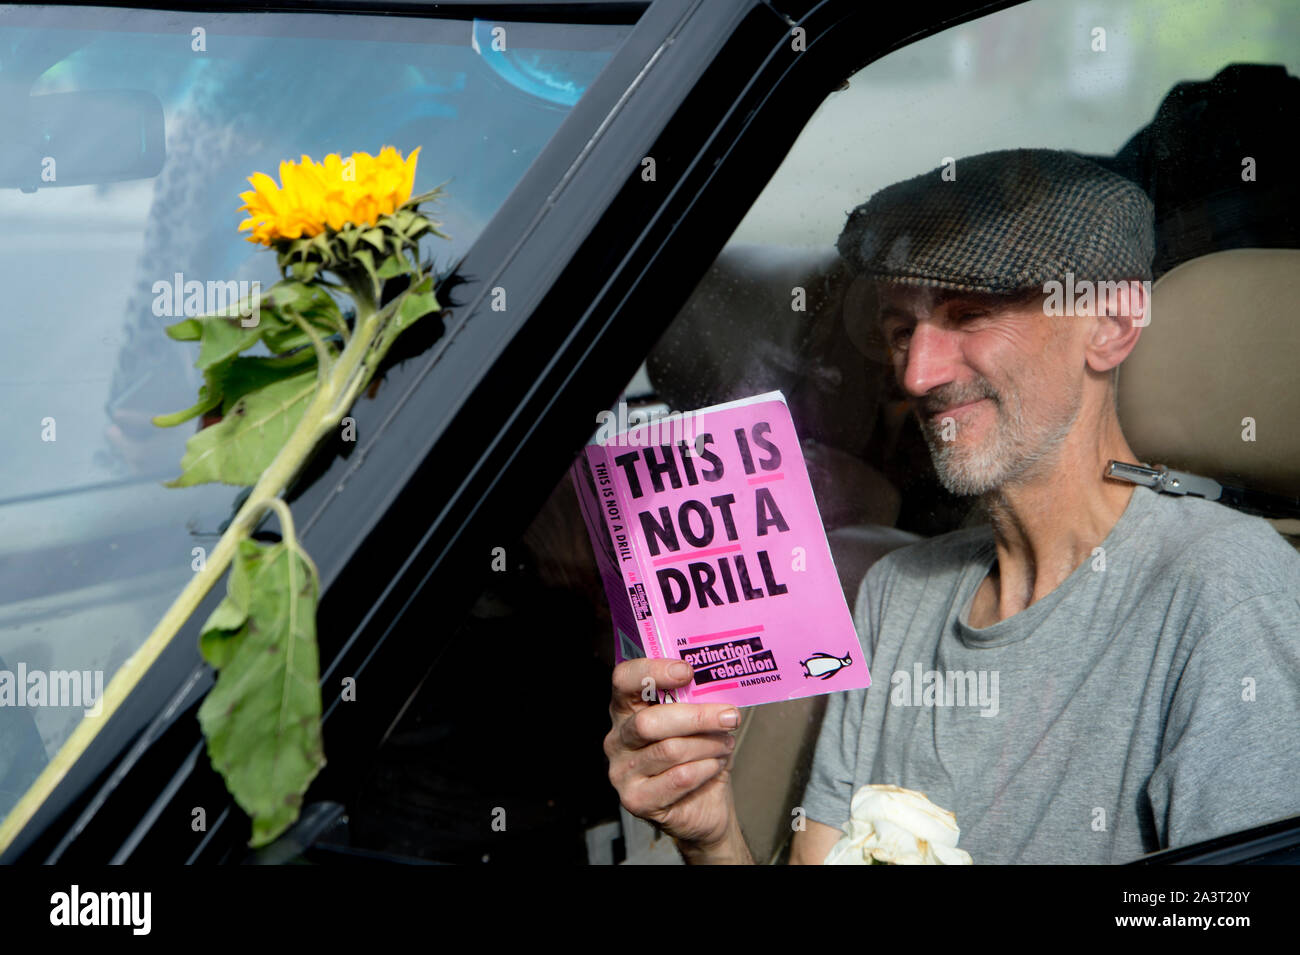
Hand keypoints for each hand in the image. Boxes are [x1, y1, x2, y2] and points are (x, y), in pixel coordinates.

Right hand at [604, 657, 744, 854]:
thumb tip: (717, 678)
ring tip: (725, 744)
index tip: (687, 671)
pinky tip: (715, 765)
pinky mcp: (636, 800)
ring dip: (708, 745)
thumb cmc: (697, 755)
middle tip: (729, 716)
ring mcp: (622, 772)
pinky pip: (678, 778)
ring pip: (669, 750)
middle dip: (696, 717)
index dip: (652, 671)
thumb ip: (696, 698)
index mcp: (627, 710)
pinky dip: (705, 769)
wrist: (704, 805)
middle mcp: (617, 739)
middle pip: (648, 722)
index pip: (624, 680)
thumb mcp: (697, 720)